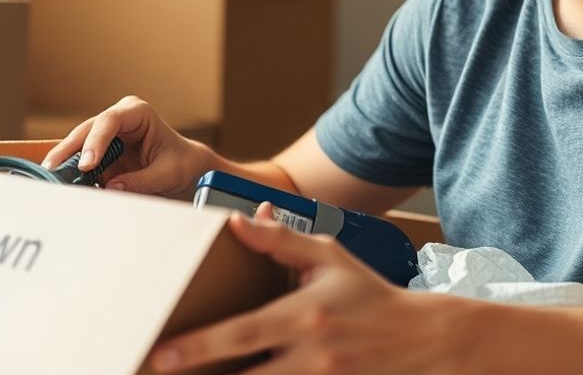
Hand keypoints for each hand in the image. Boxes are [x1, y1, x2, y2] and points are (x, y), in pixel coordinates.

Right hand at [39, 96, 213, 197]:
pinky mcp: (99, 153)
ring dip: (65, 161)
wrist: (184, 168)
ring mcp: (105, 135)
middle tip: (53, 169)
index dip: (96, 141)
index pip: (110, 122)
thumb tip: (112, 188)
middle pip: (87, 131)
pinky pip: (81, 160)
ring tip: (50, 178)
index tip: (87, 165)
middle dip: (69, 149)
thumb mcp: (168, 173)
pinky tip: (60, 183)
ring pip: (78, 144)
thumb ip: (142, 181)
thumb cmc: (180, 163)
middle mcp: (117, 119)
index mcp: (137, 113)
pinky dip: (71, 172)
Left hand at [150, 203, 457, 373]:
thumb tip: (239, 222)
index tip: (162, 353)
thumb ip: (281, 242)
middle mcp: (310, 354)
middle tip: (158, 373)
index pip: (242, 333)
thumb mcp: (329, 258)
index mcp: (303, 316)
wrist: (423, 339)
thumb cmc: (369, 294)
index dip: (199, 346)